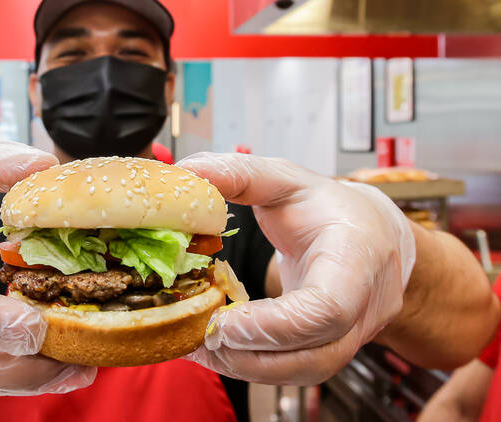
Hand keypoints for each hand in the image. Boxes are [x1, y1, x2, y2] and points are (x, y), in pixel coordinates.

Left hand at [178, 153, 414, 384]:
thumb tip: (188, 171)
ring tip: (197, 343)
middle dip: (249, 352)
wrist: (372, 236)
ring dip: (245, 365)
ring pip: (304, 371)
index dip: (274, 325)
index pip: (328, 308)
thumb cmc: (328, 208)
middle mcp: (366, 304)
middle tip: (197, 333)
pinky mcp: (333, 349)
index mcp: (357, 255)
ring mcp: (355, 334)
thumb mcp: (286, 179)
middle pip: (315, 353)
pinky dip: (251, 365)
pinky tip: (215, 349)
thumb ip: (239, 174)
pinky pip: (296, 370)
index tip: (223, 320)